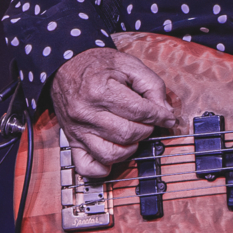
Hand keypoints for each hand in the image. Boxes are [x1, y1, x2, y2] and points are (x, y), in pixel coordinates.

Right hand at [51, 49, 177, 179]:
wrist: (65, 67)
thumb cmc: (98, 65)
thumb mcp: (128, 64)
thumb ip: (151, 85)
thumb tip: (165, 112)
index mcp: (99, 90)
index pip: (139, 111)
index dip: (159, 116)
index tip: (167, 117)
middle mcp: (85, 112)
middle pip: (127, 134)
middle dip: (146, 130)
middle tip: (148, 121)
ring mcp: (77, 130)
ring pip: (111, 154)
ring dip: (130, 148)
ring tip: (132, 134)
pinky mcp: (72, 141)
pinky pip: (87, 167)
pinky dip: (103, 168)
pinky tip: (114, 153)